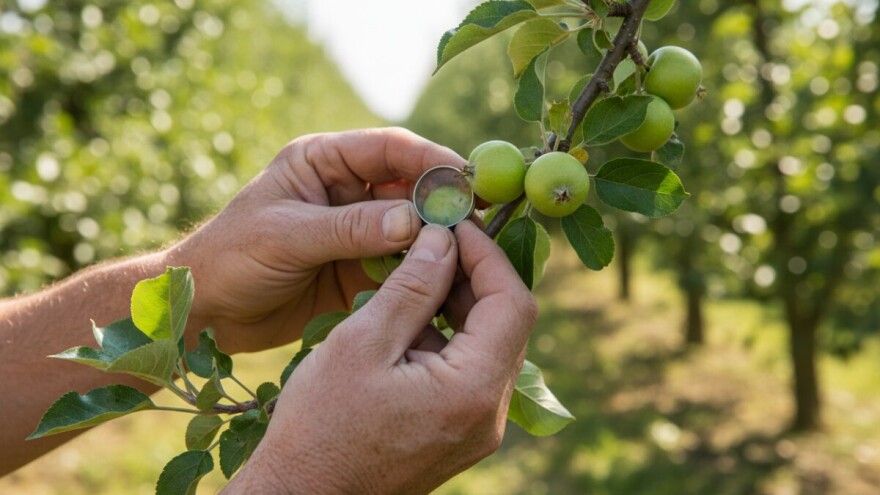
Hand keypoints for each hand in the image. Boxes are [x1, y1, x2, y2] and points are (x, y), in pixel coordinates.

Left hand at [165, 128, 465, 352]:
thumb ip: (348, 228)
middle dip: (444, 202)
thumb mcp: (286, 235)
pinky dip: (423, 273)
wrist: (206, 313)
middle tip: (482, 219)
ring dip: (439, 240)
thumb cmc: (230, 258)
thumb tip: (414, 222)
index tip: (467, 179)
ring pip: (412, 229)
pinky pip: (402, 266)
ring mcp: (356, 231)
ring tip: (473, 254)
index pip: (388, 149)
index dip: (430, 160)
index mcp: (323, 162)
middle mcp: (346, 191)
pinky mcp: (360, 269)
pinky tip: (446, 283)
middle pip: (409, 187)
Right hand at [223, 221, 537, 493]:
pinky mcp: (457, 434)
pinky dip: (444, 338)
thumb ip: (412, 287)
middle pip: (505, 324)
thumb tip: (444, 238)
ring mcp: (475, 429)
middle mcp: (488, 415)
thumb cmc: (319, 426)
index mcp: (472, 390)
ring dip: (455, 305)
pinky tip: (404, 323)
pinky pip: (467, 372)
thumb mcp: (362, 343)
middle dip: (471, 276)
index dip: (488, 254)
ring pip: (486, 346)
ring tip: (410, 277)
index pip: (512, 303)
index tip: (454, 224)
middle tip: (432, 242)